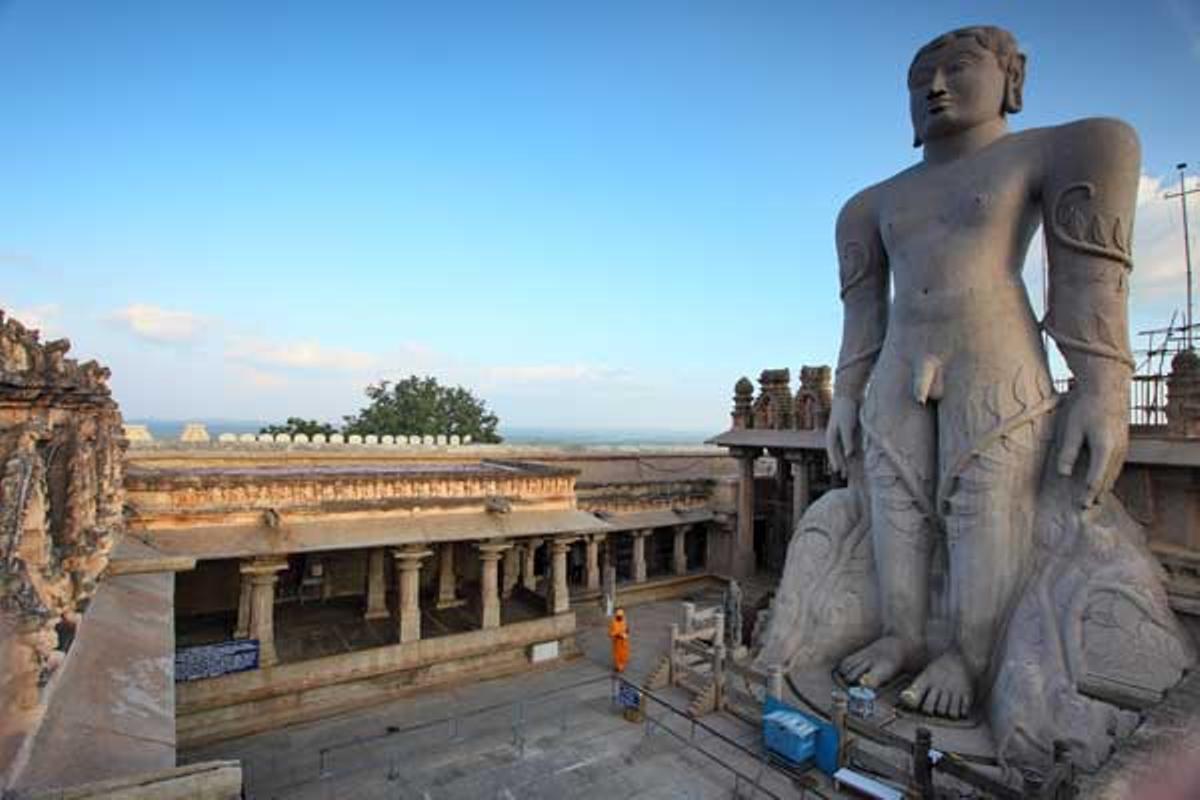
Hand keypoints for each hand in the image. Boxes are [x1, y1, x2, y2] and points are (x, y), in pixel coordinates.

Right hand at [826, 396, 859, 477]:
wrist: (850, 395)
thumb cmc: (846, 409)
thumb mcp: (846, 425)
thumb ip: (848, 440)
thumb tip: (849, 455)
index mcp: (831, 436)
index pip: (833, 452)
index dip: (836, 462)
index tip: (838, 472)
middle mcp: (837, 437)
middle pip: (839, 453)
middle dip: (841, 464)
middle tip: (845, 476)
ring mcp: (844, 434)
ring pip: (845, 450)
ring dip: (848, 460)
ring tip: (851, 470)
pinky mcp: (852, 431)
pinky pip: (853, 445)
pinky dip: (855, 452)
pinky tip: (859, 458)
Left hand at [1055, 386, 1127, 506]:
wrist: (1108, 388)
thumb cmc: (1087, 406)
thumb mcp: (1072, 429)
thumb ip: (1068, 452)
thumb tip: (1062, 474)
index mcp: (1105, 449)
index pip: (1096, 478)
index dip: (1088, 493)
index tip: (1080, 505)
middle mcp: (1118, 451)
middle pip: (1107, 479)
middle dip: (1096, 494)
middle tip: (1085, 509)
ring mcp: (1123, 447)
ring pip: (1114, 473)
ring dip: (1104, 487)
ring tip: (1095, 500)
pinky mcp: (1123, 442)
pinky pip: (1117, 465)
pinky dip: (1110, 476)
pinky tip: (1104, 480)